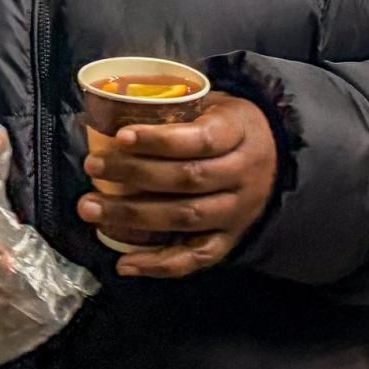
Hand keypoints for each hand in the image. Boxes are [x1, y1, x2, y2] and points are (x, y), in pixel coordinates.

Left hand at [75, 95, 276, 278]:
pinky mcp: (230, 240)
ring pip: (185, 218)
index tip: (120, 136)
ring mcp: (237, 213)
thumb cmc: (228, 125)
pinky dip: (159, 264)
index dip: (160, 140)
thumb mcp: (214, 103)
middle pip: (187, 179)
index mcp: (238, 134)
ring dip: (134, 216)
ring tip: (91, 208)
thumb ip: (177, 107)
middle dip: (134, 175)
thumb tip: (111, 108)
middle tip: (92, 167)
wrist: (278, 160)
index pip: (201, 139)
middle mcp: (242, 175)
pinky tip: (124, 262)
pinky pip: (196, 257)